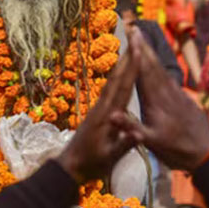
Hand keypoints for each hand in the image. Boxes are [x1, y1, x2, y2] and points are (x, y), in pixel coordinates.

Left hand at [56, 36, 140, 183]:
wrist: (70, 167)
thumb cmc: (92, 164)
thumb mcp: (110, 158)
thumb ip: (124, 144)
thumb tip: (138, 134)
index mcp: (108, 116)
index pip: (123, 88)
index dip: (131, 69)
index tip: (138, 51)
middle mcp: (102, 108)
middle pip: (116, 79)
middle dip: (127, 59)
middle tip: (135, 40)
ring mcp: (98, 109)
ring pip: (111, 82)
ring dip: (121, 65)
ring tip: (129, 51)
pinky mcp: (96, 113)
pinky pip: (109, 90)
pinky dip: (116, 78)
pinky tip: (119, 75)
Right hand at [111, 27, 208, 172]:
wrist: (207, 153)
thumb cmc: (176, 150)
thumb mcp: (151, 142)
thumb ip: (131, 128)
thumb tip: (110, 115)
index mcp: (156, 100)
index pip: (144, 72)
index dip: (137, 53)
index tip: (131, 35)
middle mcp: (167, 93)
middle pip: (153, 65)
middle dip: (143, 47)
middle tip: (135, 28)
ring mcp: (177, 94)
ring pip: (162, 70)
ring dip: (152, 54)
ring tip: (144, 41)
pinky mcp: (184, 99)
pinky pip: (169, 78)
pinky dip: (160, 68)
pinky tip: (158, 67)